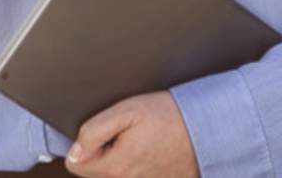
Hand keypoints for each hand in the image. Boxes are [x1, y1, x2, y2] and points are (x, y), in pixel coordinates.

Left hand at [65, 91, 198, 177]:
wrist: (207, 128)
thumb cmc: (169, 116)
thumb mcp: (126, 111)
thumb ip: (93, 132)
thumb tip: (74, 152)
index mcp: (116, 167)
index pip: (75, 165)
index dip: (84, 144)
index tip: (103, 133)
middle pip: (95, 172)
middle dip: (102, 152)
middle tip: (124, 133)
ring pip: (115, 175)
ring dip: (120, 159)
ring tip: (139, 140)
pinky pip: (135, 177)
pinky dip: (138, 166)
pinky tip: (150, 151)